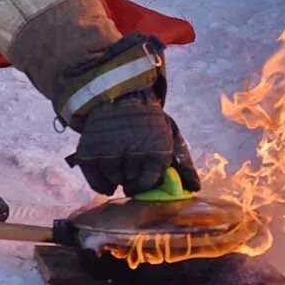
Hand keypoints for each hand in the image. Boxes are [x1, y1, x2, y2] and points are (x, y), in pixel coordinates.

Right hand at [72, 91, 199, 195]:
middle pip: (131, 183)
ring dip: (117, 175)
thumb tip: (195, 188)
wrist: (119, 95)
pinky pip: (97, 184)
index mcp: (157, 153)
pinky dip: (102, 183)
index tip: (142, 175)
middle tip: (130, 161)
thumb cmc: (148, 120)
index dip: (145, 181)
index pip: (149, 183)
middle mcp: (133, 155)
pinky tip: (106, 172)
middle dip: (131, 176)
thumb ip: (183, 163)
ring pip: (114, 181)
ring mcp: (109, 155)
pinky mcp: (90, 155)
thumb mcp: (171, 136)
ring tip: (118, 157)